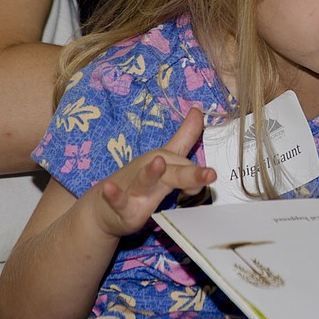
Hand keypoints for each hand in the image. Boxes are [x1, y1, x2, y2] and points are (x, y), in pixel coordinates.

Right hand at [93, 108, 215, 237]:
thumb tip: (198, 111)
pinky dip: (113, 195)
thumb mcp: (168, 162)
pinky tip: (108, 188)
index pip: (189, 164)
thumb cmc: (141, 182)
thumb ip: (185, 138)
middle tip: (210, 174)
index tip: (213, 171)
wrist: (104, 206)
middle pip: (175, 172)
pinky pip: (119, 201)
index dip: (201, 171)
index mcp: (167, 165)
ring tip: (158, 162)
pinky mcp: (123, 207)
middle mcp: (153, 172)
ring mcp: (136, 188)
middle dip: (193, 174)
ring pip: (146, 180)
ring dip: (151, 171)